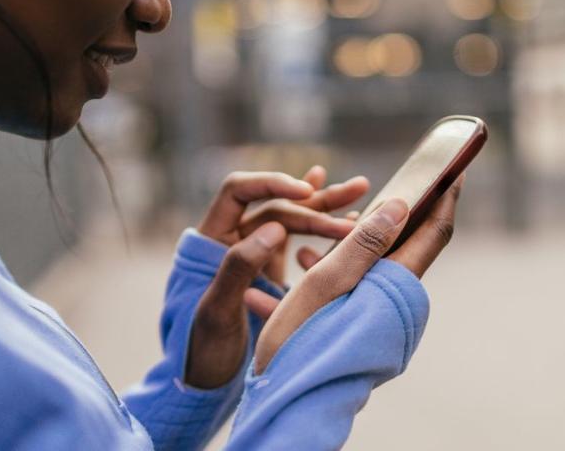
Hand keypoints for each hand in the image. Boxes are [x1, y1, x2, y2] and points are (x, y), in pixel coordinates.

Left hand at [184, 167, 369, 388]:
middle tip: (358, 189)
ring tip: (362, 189)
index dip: (272, 183)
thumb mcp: (218, 310)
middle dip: (317, 198)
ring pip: (293, 220)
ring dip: (326, 207)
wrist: (201, 382)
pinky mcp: (271, 273)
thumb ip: (239, 267)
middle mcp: (234, 239)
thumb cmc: (201, 348)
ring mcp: (254, 255)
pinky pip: (300, 244)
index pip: (240, 189)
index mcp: (212, 238)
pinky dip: (324, 232)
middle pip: (277, 203)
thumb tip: (275, 227)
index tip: (306, 192)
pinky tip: (349, 219)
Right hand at [246, 176, 463, 374]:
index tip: (455, 167)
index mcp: (397, 287)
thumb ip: (364, 243)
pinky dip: (335, 266)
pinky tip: (303, 260)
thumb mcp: (327, 283)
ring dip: (352, 240)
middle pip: (407, 244)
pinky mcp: (362, 325)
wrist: (287, 398)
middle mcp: (397, 301)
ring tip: (323, 225)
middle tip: (386, 182)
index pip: (434, 232)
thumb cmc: (302, 341)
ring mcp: (381, 315)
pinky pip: (355, 283)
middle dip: (394, 212)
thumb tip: (403, 205)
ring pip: (374, 263)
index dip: (445, 196)